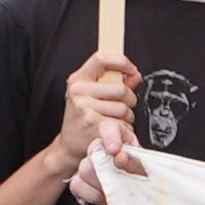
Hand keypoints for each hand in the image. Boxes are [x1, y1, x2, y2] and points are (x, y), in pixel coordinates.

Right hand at [56, 51, 140, 169]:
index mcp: (78, 79)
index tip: (131, 70)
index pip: (102, 58)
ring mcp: (85, 108)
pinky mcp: (93, 124)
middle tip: (118, 109)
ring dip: (126, 119)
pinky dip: (126, 133)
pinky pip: (123, 125)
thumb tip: (135, 75)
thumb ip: (115, 83)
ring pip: (124, 109)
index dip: (122, 62)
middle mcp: (79, 91)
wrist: (69, 146)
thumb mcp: (92, 96)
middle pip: (121, 88)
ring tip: (113, 123)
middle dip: (128, 101)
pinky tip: (117, 135)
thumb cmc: (82, 119)